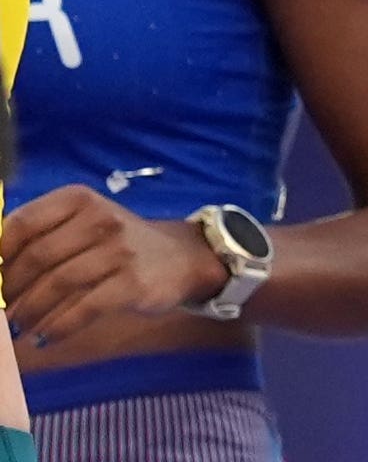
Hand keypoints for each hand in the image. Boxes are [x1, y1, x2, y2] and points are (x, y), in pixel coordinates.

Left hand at [2, 186, 226, 346]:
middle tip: (1, 311)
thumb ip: (40, 236)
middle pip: (37, 257)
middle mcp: (100, 219)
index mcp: (80, 199)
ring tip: (18, 328)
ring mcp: (119, 251)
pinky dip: (57, 328)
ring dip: (29, 312)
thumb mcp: (83, 224)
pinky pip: (84, 308)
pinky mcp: (133, 282)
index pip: (23, 222)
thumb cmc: (116, 243)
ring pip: (57, 284)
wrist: (180, 258)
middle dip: (9, 291)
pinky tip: (45, 337)